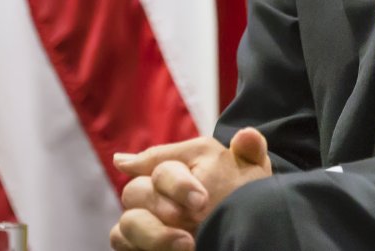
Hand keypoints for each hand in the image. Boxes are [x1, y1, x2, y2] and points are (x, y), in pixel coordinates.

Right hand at [108, 128, 272, 250]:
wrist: (250, 236)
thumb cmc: (248, 202)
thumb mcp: (254, 175)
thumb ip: (250, 151)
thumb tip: (245, 135)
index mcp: (180, 167)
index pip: (159, 163)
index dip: (177, 183)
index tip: (201, 199)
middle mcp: (157, 191)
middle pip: (136, 190)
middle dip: (163, 205)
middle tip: (195, 216)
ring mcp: (146, 218)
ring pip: (128, 220)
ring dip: (153, 233)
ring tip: (186, 244)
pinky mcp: (139, 243)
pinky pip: (120, 239)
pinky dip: (137, 246)